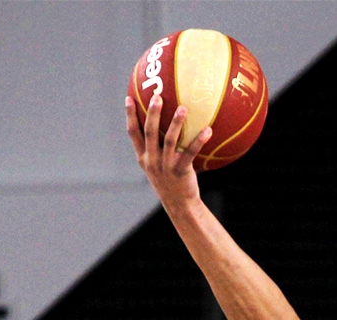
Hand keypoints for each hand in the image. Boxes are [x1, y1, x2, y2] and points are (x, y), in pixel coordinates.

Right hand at [126, 97, 209, 213]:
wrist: (179, 205)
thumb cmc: (170, 181)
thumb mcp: (157, 166)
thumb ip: (157, 148)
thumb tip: (165, 124)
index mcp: (143, 157)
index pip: (133, 133)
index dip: (130, 116)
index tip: (129, 98)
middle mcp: (152, 160)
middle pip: (149, 133)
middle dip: (152, 114)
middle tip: (157, 97)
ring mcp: (166, 166)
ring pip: (170, 141)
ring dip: (176, 123)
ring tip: (183, 108)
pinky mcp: (181, 171)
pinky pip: (191, 153)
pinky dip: (199, 141)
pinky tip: (208, 129)